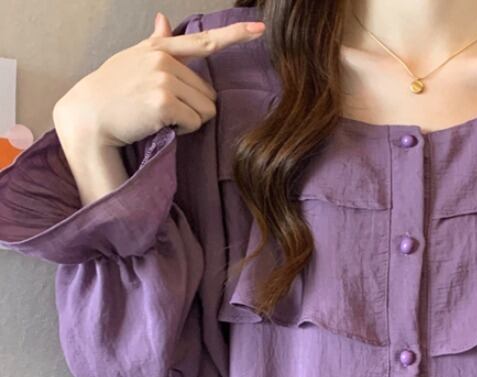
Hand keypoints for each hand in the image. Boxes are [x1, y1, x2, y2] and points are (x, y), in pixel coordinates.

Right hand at [52, 11, 265, 146]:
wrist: (89, 114)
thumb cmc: (112, 90)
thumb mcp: (132, 59)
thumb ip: (155, 43)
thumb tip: (164, 19)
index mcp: (161, 49)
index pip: (205, 41)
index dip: (236, 34)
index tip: (260, 28)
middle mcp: (164, 60)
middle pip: (208, 94)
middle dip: (193, 108)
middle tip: (162, 110)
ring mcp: (164, 80)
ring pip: (205, 111)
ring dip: (189, 121)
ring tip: (158, 117)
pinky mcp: (164, 102)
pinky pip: (194, 123)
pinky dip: (182, 131)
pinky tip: (159, 125)